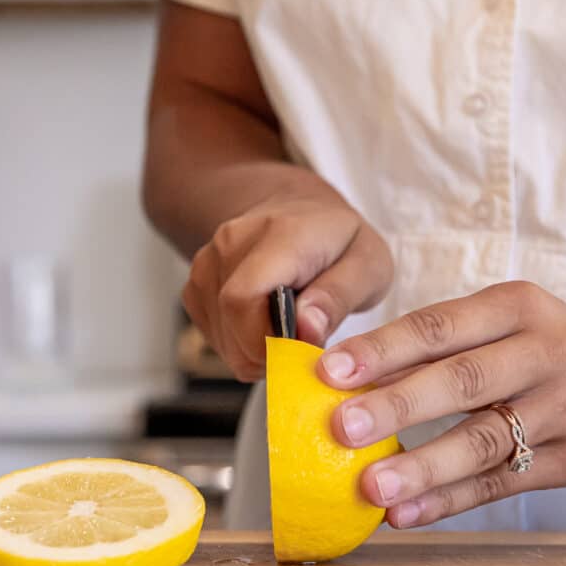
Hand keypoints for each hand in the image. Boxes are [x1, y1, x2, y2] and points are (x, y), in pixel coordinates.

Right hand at [183, 189, 392, 380]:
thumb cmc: (339, 241)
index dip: (268, 340)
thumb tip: (306, 329)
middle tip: (303, 347)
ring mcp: (209, 262)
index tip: (304, 350)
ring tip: (289, 333)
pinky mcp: (197, 284)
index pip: (244, 297)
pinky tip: (266, 328)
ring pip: (221, 337)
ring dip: (257, 353)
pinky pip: (213, 335)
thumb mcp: (368, 265)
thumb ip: (339, 297)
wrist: (303, 212)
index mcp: (279, 235)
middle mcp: (233, 243)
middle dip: (270, 353)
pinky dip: (241, 347)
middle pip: (230, 322)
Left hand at [316, 282, 565, 527]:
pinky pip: (501, 483)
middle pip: (464, 381)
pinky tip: (404, 512)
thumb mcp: (504, 321)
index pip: (441, 327)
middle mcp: (547, 353)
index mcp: (518, 307)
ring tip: (371, 485)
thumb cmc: (545, 345)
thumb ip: (438, 345)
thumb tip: (345, 378)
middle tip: (341, 427)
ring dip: (424, 467)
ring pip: (486, 441)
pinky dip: (449, 501)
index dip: (383, 349)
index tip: (330, 371)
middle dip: (398, 405)